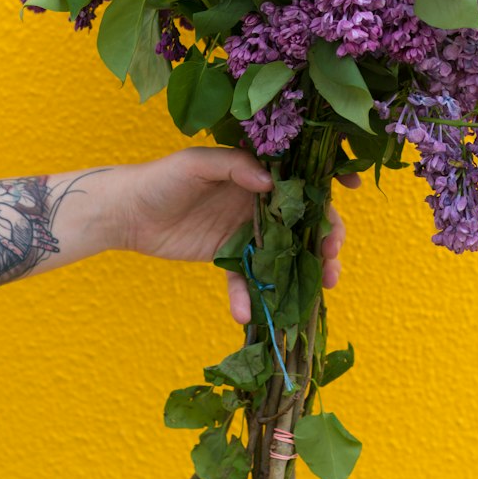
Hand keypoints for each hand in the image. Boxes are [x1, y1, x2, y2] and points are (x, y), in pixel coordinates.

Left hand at [111, 147, 355, 322]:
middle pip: (302, 218)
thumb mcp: (195, 165)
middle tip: (333, 255)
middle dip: (326, 235)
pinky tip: (246, 313)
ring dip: (305, 270)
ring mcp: (244, 231)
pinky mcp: (227, 257)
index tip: (352, 188)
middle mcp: (256, 200)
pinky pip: (246, 279)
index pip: (298, 174)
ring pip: (285, 251)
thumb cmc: (159, 179)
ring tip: (320, 287)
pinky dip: (248, 297)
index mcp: (253, 171)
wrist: (125, 213)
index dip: (327, 179)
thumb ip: (233, 167)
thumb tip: (270, 182)